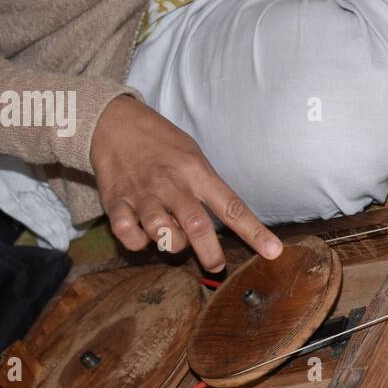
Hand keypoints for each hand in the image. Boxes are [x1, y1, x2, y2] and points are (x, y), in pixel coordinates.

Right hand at [90, 95, 281, 271]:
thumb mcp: (193, 155)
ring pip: (162, 233)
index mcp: (196, 172)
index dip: (255, 232)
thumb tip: (221, 224)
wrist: (114, 122)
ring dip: (171, 244)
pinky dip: (138, 243)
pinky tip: (142, 234)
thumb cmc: (162, 143)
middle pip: (197, 226)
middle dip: (210, 253)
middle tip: (216, 265)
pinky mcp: (116, 201)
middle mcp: (172, 184)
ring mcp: (143, 194)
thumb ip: (207, 189)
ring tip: (172, 238)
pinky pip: (128, 234)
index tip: (273, 252)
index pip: (232, 206)